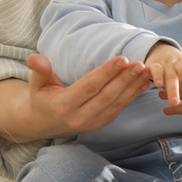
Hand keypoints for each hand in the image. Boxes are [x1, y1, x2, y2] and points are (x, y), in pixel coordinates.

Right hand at [21, 53, 148, 138]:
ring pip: (116, 103)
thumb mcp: (36, 84)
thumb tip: (36, 58)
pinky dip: (133, 95)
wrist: (44, 123)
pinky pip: (120, 108)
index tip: (122, 58)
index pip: (90, 87)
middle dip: (125, 79)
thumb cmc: (42, 98)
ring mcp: (93, 123)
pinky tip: (143, 83)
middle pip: (107, 96)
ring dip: (132, 87)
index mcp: (64, 106)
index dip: (107, 73)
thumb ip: (39, 71)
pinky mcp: (102, 123)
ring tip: (145, 71)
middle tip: (140, 64)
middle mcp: (80, 117)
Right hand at [145, 43, 181, 107]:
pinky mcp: (153, 66)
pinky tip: (158, 85)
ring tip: (175, 101)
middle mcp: (179, 65)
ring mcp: (166, 66)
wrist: (159, 54)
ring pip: (171, 76)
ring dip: (173, 88)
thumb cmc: (180, 71)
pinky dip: (157, 77)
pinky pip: (155, 71)